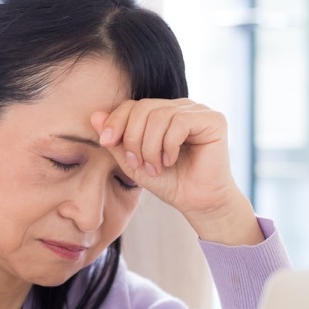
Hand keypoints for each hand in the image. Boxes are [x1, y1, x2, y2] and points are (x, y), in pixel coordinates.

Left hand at [91, 100, 262, 245]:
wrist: (197, 204)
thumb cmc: (169, 183)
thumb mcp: (133, 163)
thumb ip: (116, 140)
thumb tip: (94, 115)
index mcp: (163, 113)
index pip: (132, 105)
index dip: (115, 121)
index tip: (106, 142)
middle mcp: (181, 107)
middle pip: (143, 108)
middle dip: (133, 138)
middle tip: (137, 164)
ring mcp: (198, 111)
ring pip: (160, 115)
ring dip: (150, 146)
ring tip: (155, 167)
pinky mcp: (213, 120)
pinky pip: (180, 121)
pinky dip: (168, 145)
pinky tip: (171, 161)